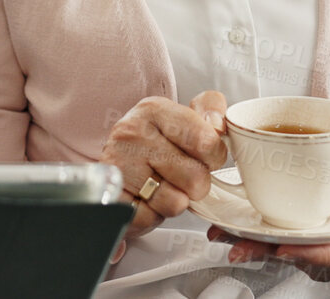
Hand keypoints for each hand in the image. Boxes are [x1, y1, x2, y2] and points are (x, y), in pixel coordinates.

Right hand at [100, 91, 230, 244]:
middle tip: (178, 174)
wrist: (114, 165)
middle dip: (195, 183)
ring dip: (173, 202)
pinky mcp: (112, 197)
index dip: (214, 157)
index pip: (208, 142)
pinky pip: (151, 220)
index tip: (203, 155)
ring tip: (159, 186)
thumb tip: (218, 125)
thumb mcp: (181, 117)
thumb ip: (209, 108)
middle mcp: (132, 134)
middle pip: (196, 177)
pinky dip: (152, 216)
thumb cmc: (153, 143)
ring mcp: (119, 166)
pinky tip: (144, 199)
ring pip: (175, 203)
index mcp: (154, 110)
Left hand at [207, 146, 329, 282]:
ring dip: (259, 247)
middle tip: (239, 245)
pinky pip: (284, 242)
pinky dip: (259, 237)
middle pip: (309, 257)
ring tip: (227, 235)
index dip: (314, 253)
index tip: (283, 247)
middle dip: (271, 254)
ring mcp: (327, 246)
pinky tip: (234, 229)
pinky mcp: (309, 238)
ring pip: (291, 253)